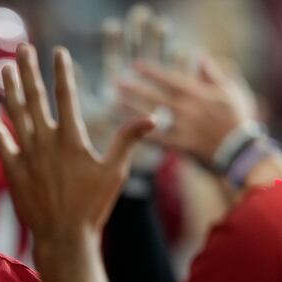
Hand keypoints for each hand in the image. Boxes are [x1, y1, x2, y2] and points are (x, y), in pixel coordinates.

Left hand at [0, 44, 154, 242]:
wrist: (64, 236)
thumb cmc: (92, 207)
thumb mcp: (115, 172)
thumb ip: (128, 141)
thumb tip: (152, 117)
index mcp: (72, 139)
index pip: (66, 96)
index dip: (62, 71)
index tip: (58, 52)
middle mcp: (47, 141)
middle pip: (36, 97)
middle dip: (30, 70)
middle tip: (24, 48)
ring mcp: (27, 154)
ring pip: (16, 113)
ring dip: (10, 88)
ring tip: (5, 67)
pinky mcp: (13, 169)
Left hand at [118, 57, 257, 164]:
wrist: (241, 150)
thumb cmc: (237, 119)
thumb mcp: (229, 92)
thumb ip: (212, 74)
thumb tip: (198, 56)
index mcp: (199, 94)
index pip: (170, 79)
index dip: (151, 71)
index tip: (133, 65)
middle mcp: (188, 109)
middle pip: (155, 96)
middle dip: (135, 88)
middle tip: (116, 82)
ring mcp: (183, 127)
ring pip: (153, 115)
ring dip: (132, 108)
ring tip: (114, 101)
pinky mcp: (180, 145)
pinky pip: (156, 138)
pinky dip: (139, 132)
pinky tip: (124, 129)